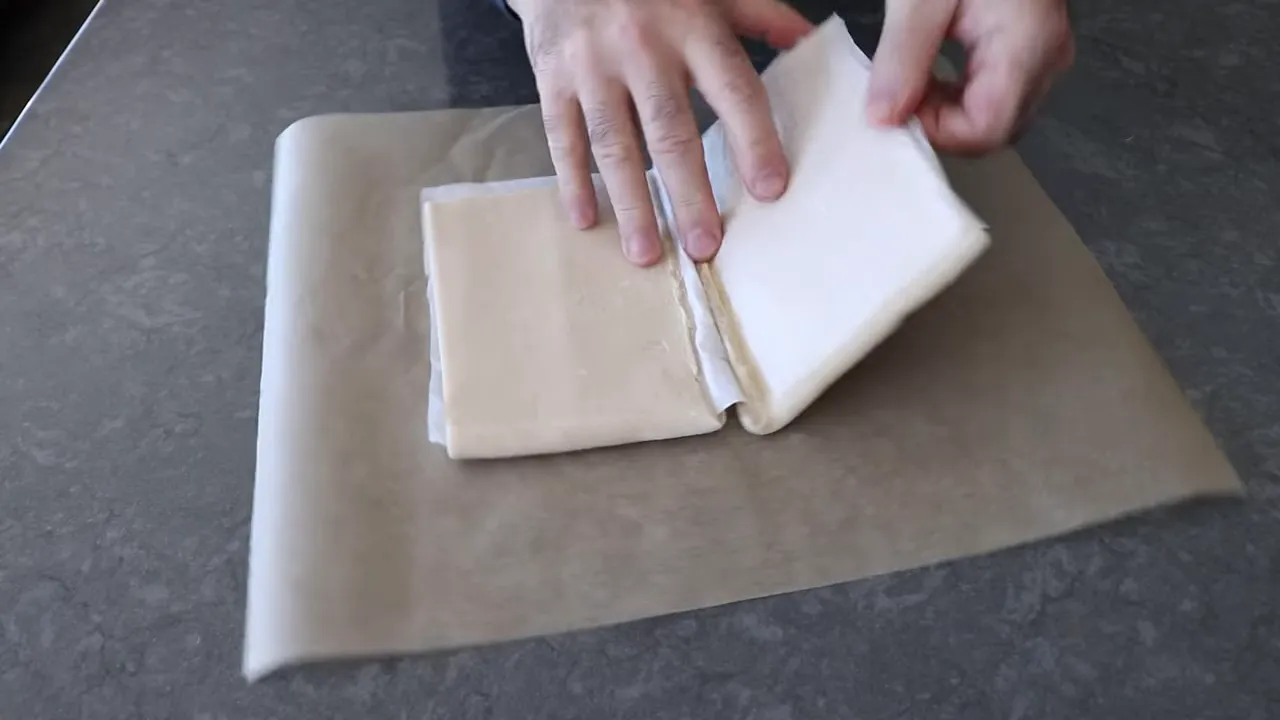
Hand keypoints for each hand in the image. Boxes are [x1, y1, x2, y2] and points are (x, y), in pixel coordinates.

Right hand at [509, 0, 812, 264]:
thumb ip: (760, 14)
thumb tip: (810, 42)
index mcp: (693, 25)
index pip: (733, 89)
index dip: (753, 140)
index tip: (770, 189)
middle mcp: (642, 47)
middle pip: (670, 131)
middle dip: (689, 193)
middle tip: (704, 246)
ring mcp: (592, 66)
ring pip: (613, 145)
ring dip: (631, 204)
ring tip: (648, 253)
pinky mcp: (552, 78)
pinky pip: (562, 136)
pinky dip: (572, 181)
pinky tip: (586, 220)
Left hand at [867, 0, 1074, 153]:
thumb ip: (902, 58)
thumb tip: (884, 117)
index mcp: (1026, 42)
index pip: (987, 129)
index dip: (938, 132)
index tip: (897, 112)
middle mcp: (1044, 53)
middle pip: (994, 129)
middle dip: (941, 125)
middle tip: (897, 98)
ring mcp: (1040, 48)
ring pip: (993, 113)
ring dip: (945, 110)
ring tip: (909, 81)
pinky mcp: (1025, 41)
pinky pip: (993, 88)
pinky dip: (955, 92)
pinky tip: (927, 72)